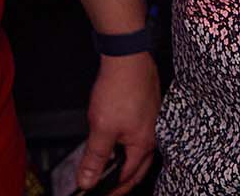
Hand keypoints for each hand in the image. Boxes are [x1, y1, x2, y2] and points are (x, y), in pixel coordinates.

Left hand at [79, 51, 158, 191]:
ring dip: (126, 162)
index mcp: (143, 144)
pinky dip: (128, 144)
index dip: (112, 190)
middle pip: (138, 167)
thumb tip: (87, 181)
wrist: (127, 56)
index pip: (128, 178)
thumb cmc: (119, 88)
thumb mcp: (101, 129)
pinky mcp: (147, 108)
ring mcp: (151, 120)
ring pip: (139, 150)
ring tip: (111, 167)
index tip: (97, 193)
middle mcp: (152, 134)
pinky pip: (139, 134)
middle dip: (123, 181)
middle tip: (107, 189)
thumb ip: (95, 158)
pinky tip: (118, 139)